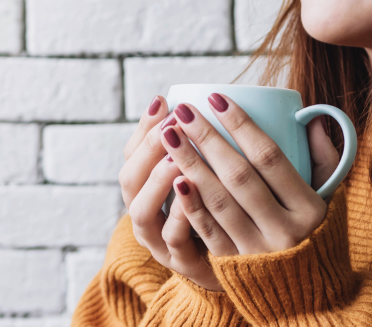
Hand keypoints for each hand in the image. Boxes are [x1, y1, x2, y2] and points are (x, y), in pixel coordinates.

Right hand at [119, 95, 221, 289]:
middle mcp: (145, 214)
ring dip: (157, 180)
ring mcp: (158, 241)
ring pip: (141, 210)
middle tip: (173, 125)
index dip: (144, 127)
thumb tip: (215, 99)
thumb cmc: (226, 215)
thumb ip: (209, 148)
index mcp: (147, 189)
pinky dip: (178, 217)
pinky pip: (173, 239)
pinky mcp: (181, 262)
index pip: (132, 154)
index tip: (163, 101)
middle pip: (129, 179)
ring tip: (176, 158)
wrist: (242, 271)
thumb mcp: (213, 178)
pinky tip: (191, 195)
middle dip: (148, 148)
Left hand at [159, 94, 341, 256]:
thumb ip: (326, 158)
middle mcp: (284, 231)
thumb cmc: (317, 233)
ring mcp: (257, 251)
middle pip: (239, 176)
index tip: (216, 98)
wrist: (308, 296)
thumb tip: (310, 117)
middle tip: (183, 111)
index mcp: (309, 208)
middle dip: (207, 139)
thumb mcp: (331, 198)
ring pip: (219, 202)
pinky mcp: (233, 267)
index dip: (241, 125)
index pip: (270, 158)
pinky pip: (208, 232)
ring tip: (169, 135)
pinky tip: (174, 179)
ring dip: (190, 165)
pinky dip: (190, 205)